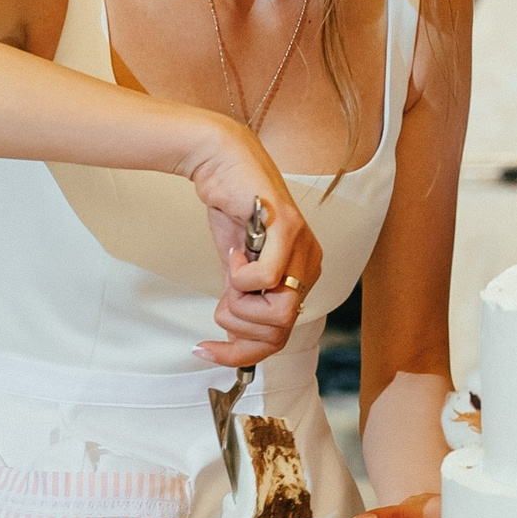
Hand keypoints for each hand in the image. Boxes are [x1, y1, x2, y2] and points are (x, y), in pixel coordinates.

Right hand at [181, 113, 321, 366]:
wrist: (221, 163)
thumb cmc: (230, 213)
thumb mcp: (236, 270)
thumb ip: (243, 303)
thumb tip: (235, 345)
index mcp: (302, 277)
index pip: (280, 338)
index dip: (241, 354)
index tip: (206, 350)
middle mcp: (310, 265)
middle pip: (279, 334)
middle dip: (239, 328)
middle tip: (223, 300)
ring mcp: (303, 248)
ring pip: (278, 314)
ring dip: (238, 302)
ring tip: (231, 270)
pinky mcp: (288, 228)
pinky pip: (266, 279)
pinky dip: (239, 273)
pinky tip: (235, 250)